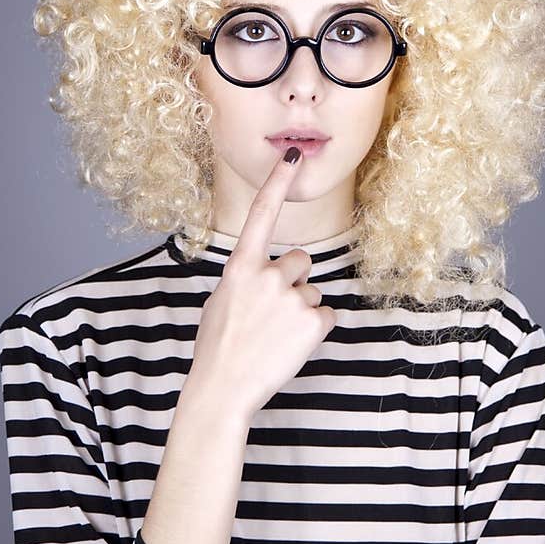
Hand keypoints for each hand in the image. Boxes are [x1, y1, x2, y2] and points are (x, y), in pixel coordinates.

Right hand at [185, 147, 337, 424]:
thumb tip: (266, 277)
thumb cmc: (217, 348)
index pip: (261, 214)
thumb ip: (247, 279)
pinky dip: (314, 332)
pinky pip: (326, 316)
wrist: (222, 389)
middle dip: (294, 282)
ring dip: (301, 311)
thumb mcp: (222, 301)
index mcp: (240, 267)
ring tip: (276, 337)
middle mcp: (269, 275)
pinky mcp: (313, 322)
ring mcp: (292, 298)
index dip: (278, 182)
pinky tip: (291, 347)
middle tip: (272, 314)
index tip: (293, 155)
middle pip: (302, 261)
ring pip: (313, 292)